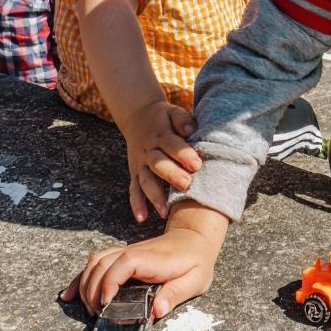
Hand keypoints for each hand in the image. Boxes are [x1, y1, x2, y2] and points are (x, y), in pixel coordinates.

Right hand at [60, 205, 228, 318]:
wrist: (194, 237)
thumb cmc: (195, 260)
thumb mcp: (195, 280)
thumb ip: (176, 294)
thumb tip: (157, 310)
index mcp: (152, 259)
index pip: (124, 263)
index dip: (110, 282)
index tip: (106, 304)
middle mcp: (135, 252)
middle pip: (103, 263)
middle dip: (93, 290)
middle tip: (97, 314)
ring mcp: (126, 252)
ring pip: (95, 262)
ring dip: (85, 284)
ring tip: (88, 308)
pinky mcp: (122, 256)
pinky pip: (95, 262)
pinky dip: (80, 278)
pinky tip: (69, 294)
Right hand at [123, 100, 200, 221]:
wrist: (137, 117)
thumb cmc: (163, 118)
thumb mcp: (173, 112)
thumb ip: (182, 119)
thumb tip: (191, 129)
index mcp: (161, 135)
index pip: (172, 144)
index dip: (183, 154)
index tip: (197, 165)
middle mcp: (148, 151)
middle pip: (158, 164)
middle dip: (171, 175)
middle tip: (186, 185)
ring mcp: (140, 163)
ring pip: (145, 180)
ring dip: (155, 196)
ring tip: (165, 211)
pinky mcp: (134, 173)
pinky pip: (133, 189)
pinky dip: (136, 204)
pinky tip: (142, 218)